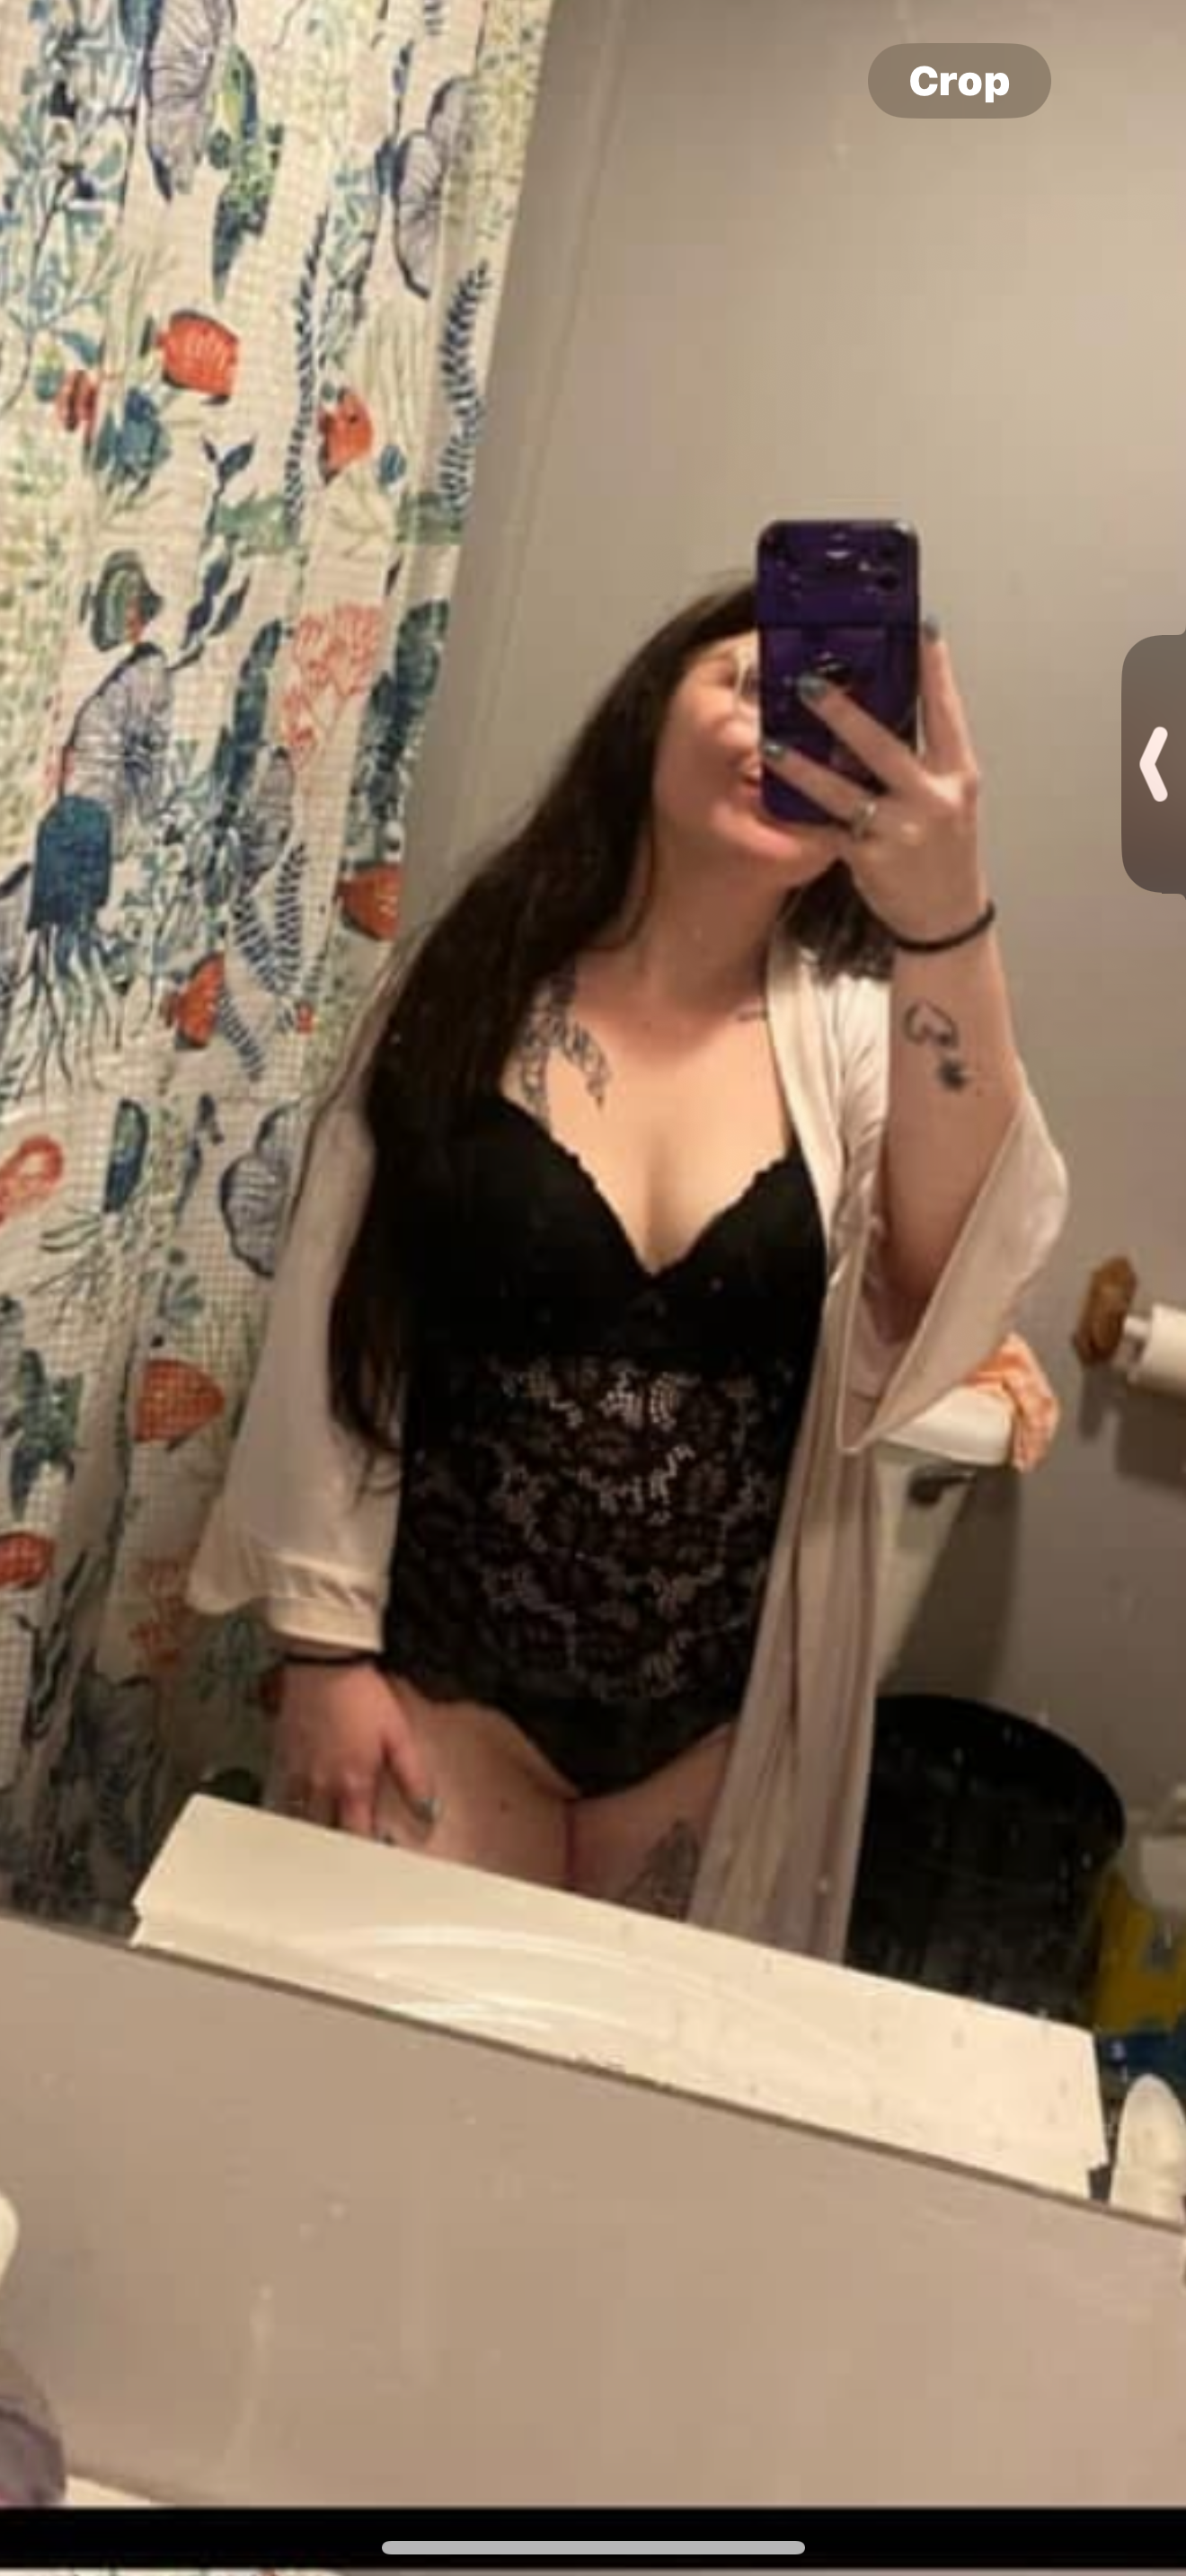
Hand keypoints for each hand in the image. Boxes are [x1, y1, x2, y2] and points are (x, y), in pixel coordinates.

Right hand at [269, 1660, 438, 1838]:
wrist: (325, 1665)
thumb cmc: (361, 1695)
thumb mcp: (399, 1736)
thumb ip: (414, 1779)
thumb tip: (428, 1811)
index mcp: (353, 1784)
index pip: (358, 1834)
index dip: (367, 1850)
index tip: (375, 1855)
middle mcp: (321, 1785)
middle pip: (324, 1833)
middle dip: (336, 1845)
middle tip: (347, 1853)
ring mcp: (298, 1774)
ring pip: (299, 1819)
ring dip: (312, 1830)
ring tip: (322, 1837)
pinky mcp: (281, 1758)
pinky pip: (282, 1795)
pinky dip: (291, 1807)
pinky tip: (298, 1806)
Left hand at [763, 626, 988, 944]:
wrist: (946, 918)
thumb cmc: (945, 852)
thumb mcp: (949, 799)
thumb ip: (923, 759)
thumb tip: (885, 711)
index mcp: (959, 775)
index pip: (947, 712)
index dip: (935, 669)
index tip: (920, 628)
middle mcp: (933, 799)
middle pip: (883, 745)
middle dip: (843, 712)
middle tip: (809, 682)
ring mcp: (901, 830)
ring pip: (842, 791)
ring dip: (802, 766)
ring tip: (769, 743)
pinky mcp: (871, 859)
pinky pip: (826, 828)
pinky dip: (799, 812)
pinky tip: (771, 796)